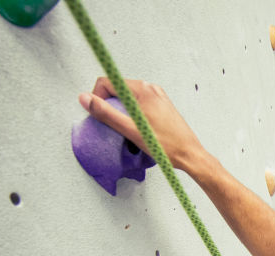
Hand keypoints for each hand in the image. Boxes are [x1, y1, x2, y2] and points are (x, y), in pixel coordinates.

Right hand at [78, 77, 206, 175]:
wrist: (189, 154)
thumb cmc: (164, 145)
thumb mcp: (130, 130)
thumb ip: (106, 113)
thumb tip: (84, 98)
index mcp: (142, 89)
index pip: (107, 82)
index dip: (97, 98)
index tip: (99, 115)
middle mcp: (150, 88)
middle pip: (117, 88)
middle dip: (109, 104)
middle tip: (114, 125)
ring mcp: (157, 95)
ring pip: (128, 96)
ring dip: (121, 109)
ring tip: (128, 128)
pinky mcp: (162, 104)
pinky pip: (139, 102)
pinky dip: (133, 112)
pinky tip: (138, 127)